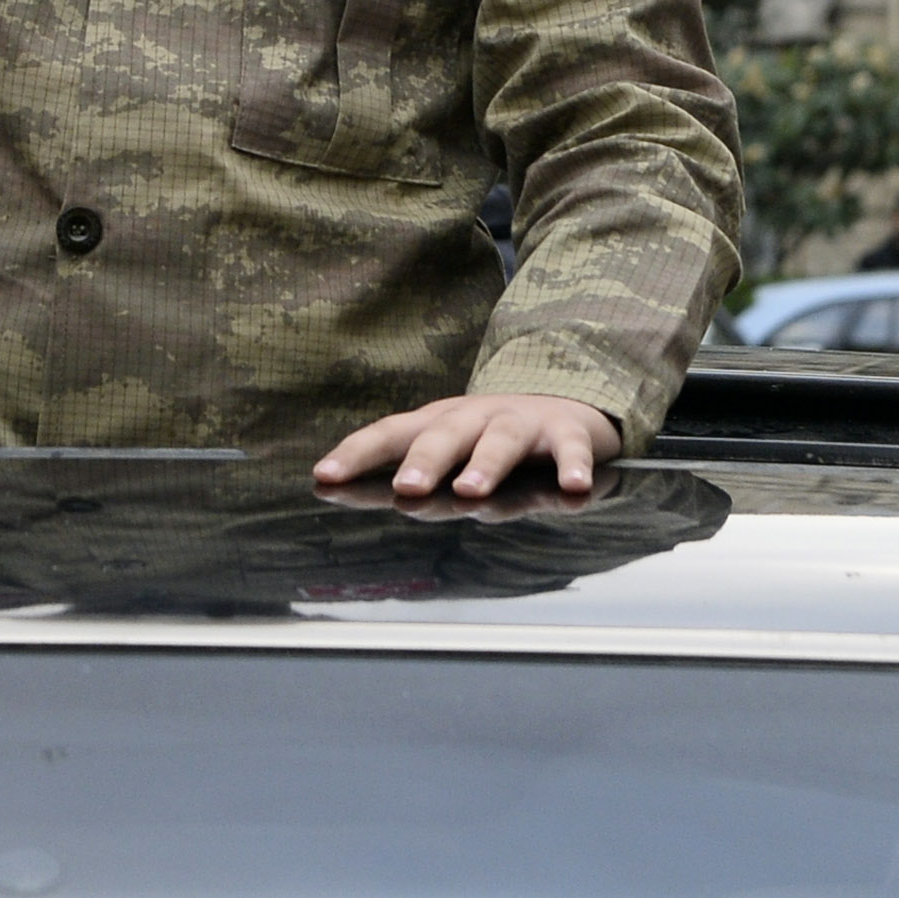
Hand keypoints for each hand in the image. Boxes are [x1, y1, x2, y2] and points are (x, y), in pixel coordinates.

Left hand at [313, 393, 620, 499]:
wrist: (563, 404)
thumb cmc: (489, 443)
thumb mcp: (449, 457)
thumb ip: (410, 482)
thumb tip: (334, 493)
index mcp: (437, 425)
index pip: (389, 435)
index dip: (357, 455)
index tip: (324, 478)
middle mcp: (474, 419)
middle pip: (444, 436)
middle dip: (423, 462)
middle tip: (405, 491)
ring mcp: (520, 423)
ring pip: (500, 442)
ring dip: (485, 466)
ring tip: (471, 493)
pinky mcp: (566, 432)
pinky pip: (570, 450)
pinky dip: (573, 467)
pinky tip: (574, 490)